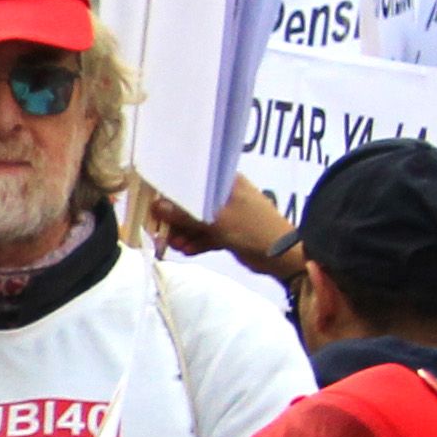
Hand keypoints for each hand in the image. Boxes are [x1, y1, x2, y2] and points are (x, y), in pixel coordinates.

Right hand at [141, 178, 298, 269]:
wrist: (283, 257)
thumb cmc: (253, 230)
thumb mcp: (216, 221)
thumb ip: (185, 214)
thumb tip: (156, 206)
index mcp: (224, 181)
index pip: (191, 179)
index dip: (171, 191)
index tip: (154, 204)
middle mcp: (224, 193)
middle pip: (191, 202)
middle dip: (175, 218)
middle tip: (161, 232)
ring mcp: (228, 213)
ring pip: (197, 221)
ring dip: (185, 233)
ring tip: (174, 245)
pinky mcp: (230, 232)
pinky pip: (206, 234)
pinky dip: (197, 241)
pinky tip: (187, 250)